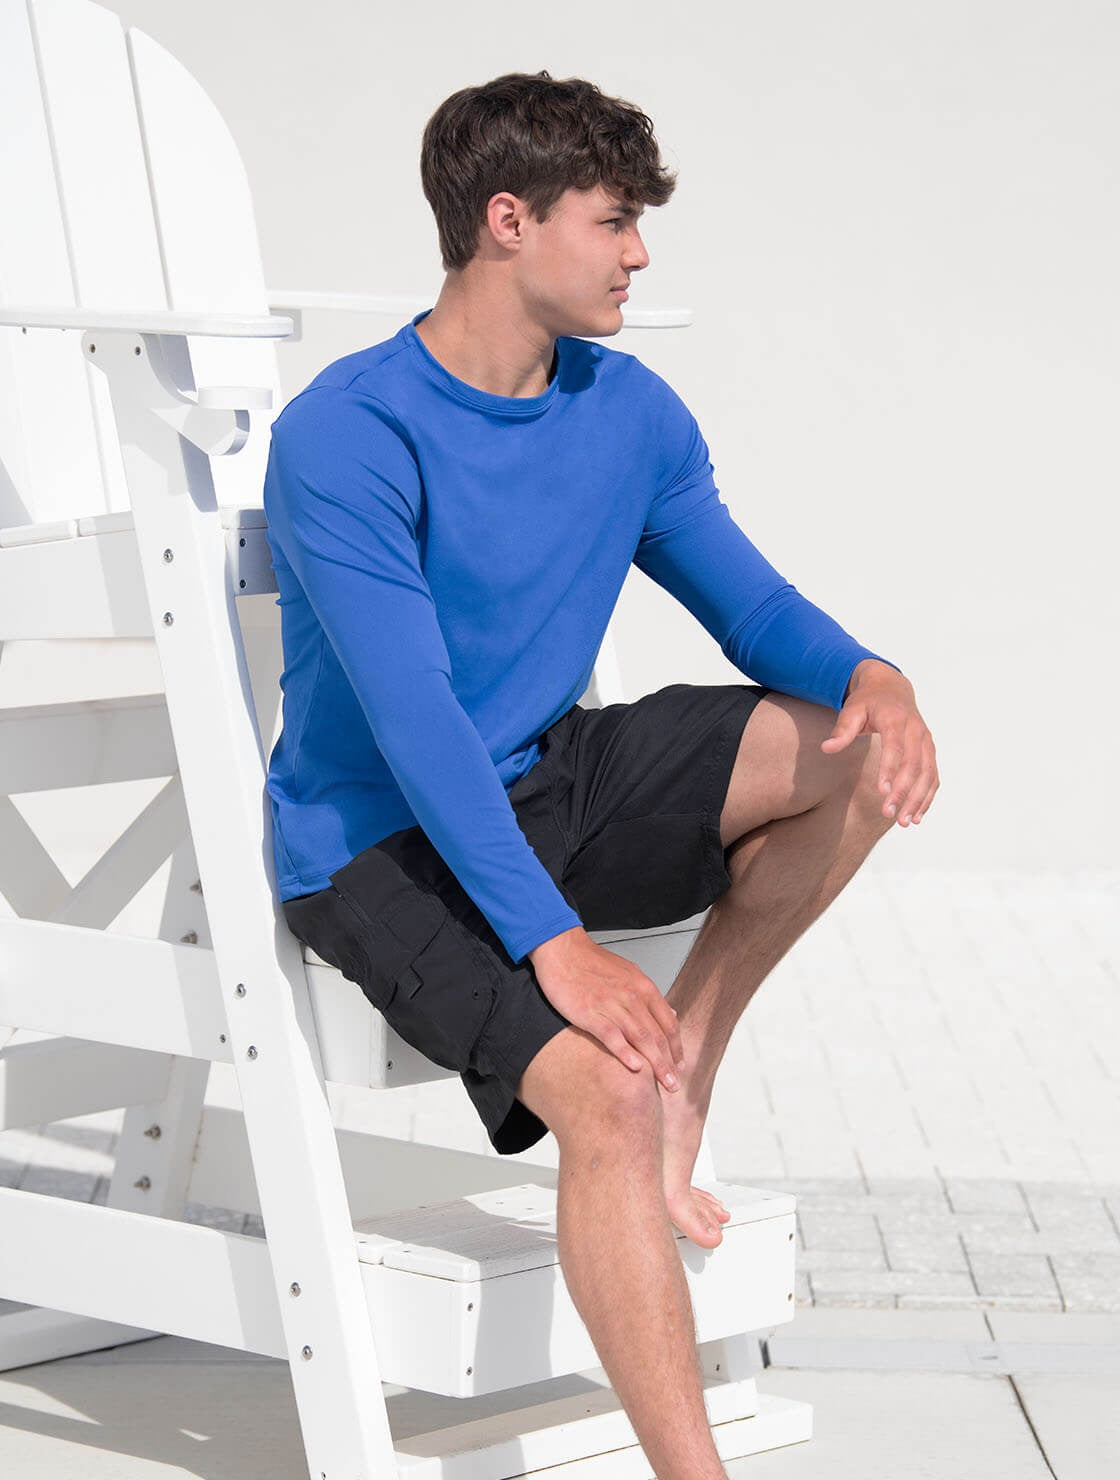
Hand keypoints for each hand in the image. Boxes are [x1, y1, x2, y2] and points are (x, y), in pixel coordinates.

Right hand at [527, 927, 684, 1090]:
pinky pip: (612, 1036)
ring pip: (641, 1039)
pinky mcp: (590, 1012)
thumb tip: (671, 1013)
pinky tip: (635, 1068)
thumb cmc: (591, 962)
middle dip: (669, 1063)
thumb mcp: (629, 973)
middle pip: (657, 1035)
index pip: (668, 1022)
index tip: (679, 1065)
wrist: (562, 949)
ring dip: (655, 1064)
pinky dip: (625, 1053)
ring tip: (664, 1083)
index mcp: (643, 987)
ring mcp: (612, 1004)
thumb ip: (648, 996)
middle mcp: (632, 996)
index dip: (676, 1047)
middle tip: (675, 1084)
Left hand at [821, 659, 938, 826]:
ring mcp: (925, 741)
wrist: (892, 688)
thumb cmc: (868, 701)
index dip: (890, 770)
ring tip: (905, 822)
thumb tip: (827, 748)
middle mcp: (915, 730)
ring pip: (928, 773)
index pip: (895, 747)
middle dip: (903, 791)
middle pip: (913, 764)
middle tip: (889, 814)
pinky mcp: (929, 751)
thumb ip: (842, 729)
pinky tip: (918, 816)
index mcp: (895, 719)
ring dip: (918, 799)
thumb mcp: (852, 709)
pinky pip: (933, 776)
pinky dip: (928, 796)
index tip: (881, 792)